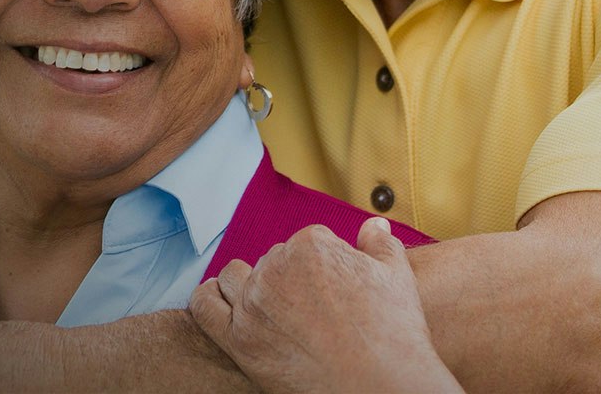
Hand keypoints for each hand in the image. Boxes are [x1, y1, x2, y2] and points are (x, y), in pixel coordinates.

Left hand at [190, 217, 462, 393]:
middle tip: (313, 311)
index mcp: (310, 244)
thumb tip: (373, 224)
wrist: (383, 390)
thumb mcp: (396, 275)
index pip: (305, 243)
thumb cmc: (394, 333)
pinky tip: (224, 303)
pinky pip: (204, 307)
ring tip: (272, 308)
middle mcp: (276, 269)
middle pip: (273, 261)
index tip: (336, 292)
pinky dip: (209, 298)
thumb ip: (379, 242)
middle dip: (290, 279)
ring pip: (236, 277)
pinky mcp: (239, 342)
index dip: (323, 267)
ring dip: (249, 285)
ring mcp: (254, 306)